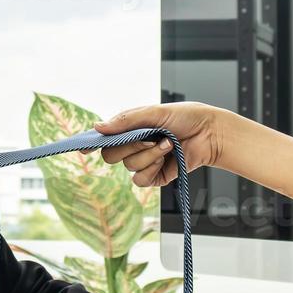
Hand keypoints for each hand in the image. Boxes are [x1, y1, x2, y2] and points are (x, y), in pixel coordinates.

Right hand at [94, 102, 224, 187]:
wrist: (210, 133)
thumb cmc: (186, 117)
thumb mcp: (154, 112)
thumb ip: (126, 120)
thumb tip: (98, 127)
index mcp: (130, 129)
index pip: (103, 138)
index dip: (90, 144)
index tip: (82, 148)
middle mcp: (134, 146)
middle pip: (110, 156)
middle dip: (129, 147)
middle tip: (149, 137)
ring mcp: (144, 162)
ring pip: (129, 166)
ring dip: (149, 155)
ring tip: (167, 143)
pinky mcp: (155, 176)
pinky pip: (141, 179)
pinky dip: (153, 168)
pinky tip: (167, 157)